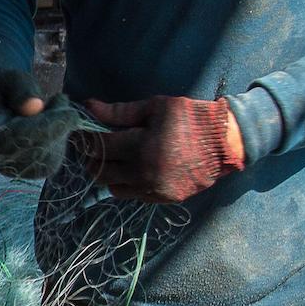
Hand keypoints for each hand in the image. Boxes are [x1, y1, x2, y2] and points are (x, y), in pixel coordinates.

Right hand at [0, 69, 78, 181]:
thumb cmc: (2, 91)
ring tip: (48, 110)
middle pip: (41, 148)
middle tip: (57, 99)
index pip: (25, 135)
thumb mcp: (10, 79)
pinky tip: (49, 125)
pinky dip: (59, 139)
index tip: (60, 98)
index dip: (49, 119)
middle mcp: (0, 159)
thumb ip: (21, 89)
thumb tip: (35, 106)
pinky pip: (55, 157)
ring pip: (51, 155)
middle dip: (58, 122)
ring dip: (59, 131)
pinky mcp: (32, 173)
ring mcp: (16, 169)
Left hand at [78, 96, 246, 203]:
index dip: (84, 139)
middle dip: (92, 159)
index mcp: (141, 146)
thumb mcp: (155, 107)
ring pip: (114, 188)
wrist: (225, 143)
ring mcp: (154, 189)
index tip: (79, 133)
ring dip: (108, 174)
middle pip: (100, 172)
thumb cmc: (189, 118)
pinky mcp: (164, 199)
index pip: (98, 147)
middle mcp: (144, 173)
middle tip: (94, 147)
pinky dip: (128, 183)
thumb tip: (88, 106)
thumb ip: (119, 112)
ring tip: (114, 159)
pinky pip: (134, 195)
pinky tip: (134, 168)